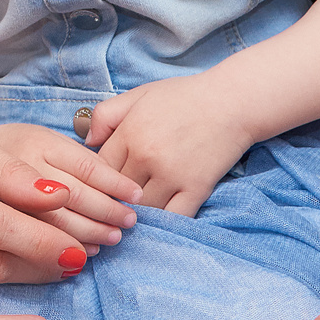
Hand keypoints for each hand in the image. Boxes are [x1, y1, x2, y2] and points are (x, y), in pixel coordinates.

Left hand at [83, 76, 248, 214]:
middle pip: (116, 192)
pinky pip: (172, 217)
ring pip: (140, 209)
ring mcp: (172, 176)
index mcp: (129, 133)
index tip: (98, 184)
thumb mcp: (138, 95)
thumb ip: (106, 115)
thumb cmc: (183, 97)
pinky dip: (162, 223)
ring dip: (134, 213)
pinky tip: (157, 222)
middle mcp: (147, 157)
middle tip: (111, 204)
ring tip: (130, 215)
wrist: (231, 102)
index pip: (99, 169)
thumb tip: (87, 142)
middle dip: (112, 198)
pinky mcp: (195, 189)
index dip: (96, 179)